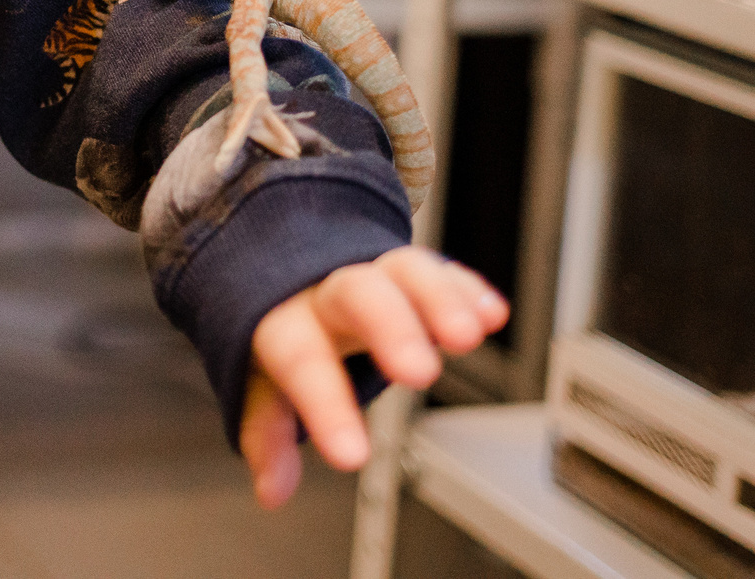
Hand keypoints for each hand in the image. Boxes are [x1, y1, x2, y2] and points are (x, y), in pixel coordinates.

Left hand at [241, 247, 507, 508]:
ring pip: (405, 271)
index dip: (326, 410)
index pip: (302, 362)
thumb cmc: (283, 330)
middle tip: (419, 372)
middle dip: (390, 328)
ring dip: (439, 300)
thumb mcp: (263, 382)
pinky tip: (490, 313)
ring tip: (466, 336)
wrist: (288, 265)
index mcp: (286, 321)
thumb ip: (266, 432)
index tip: (352, 457)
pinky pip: (441, 270)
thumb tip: (272, 490)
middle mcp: (331, 292)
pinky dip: (466, 290)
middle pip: (357, 295)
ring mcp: (375, 275)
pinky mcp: (414, 271)